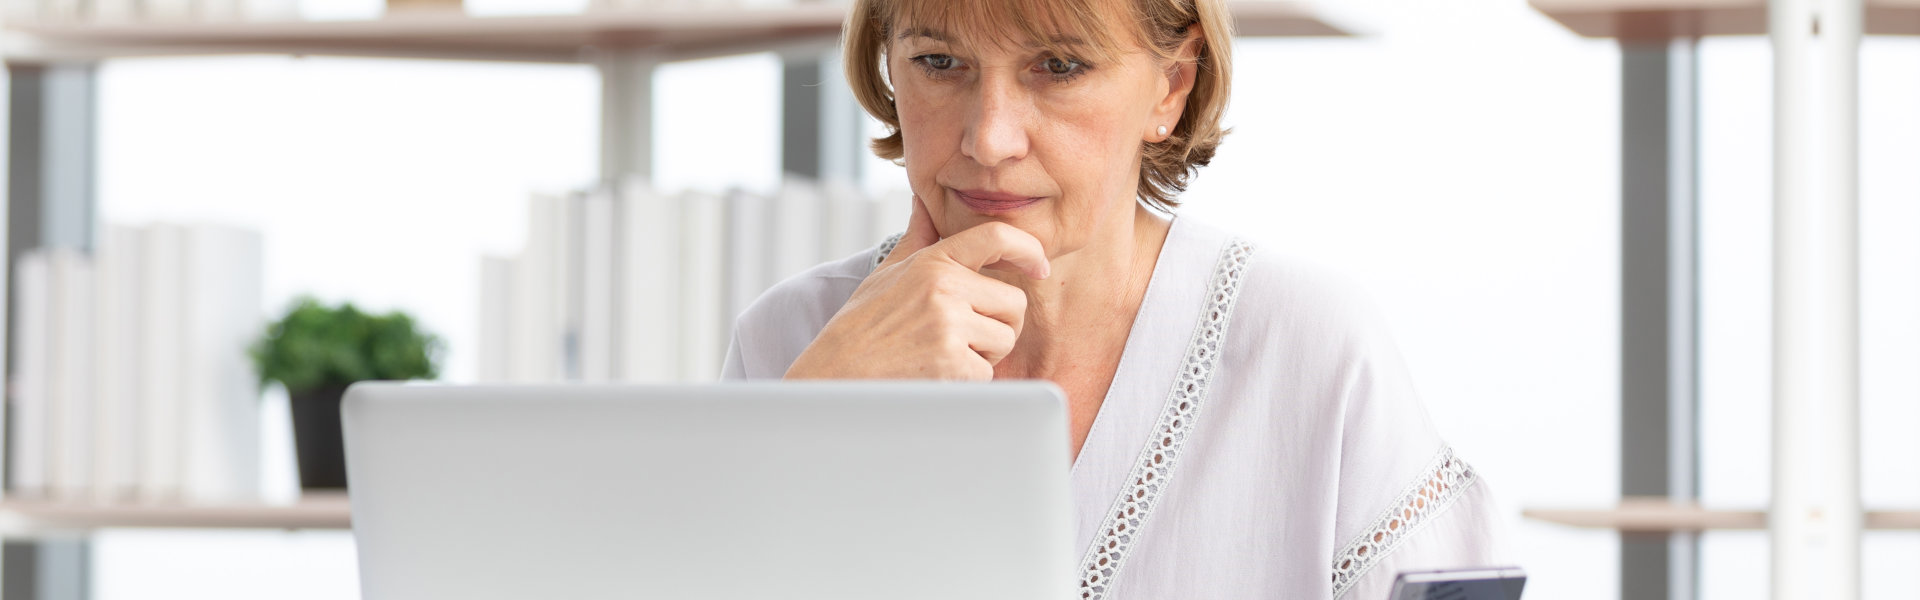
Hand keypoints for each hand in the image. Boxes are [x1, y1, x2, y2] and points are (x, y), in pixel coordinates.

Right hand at [785, 195, 1049, 379]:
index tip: (1039, 265)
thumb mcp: (886, 273)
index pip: (995, 237)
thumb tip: (923, 200)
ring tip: (942, 357)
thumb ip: (916, 237)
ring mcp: (948, 324)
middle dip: (999, 325)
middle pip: (1014, 303)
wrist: (832, 375)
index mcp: (932, 261)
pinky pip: (988, 372)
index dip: (1028, 248)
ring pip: (1005, 339)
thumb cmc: (860, 327)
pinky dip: (968, 381)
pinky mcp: (952, 362)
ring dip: (984, 355)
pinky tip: (935, 376)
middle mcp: (944, 286)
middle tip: (964, 339)